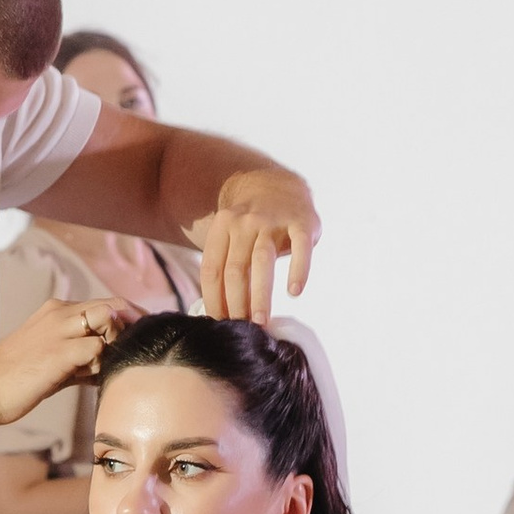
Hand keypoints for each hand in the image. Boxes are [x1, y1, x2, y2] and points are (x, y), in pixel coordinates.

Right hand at [0, 294, 132, 428]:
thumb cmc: (15, 380)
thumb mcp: (54, 361)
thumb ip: (82, 356)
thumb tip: (111, 363)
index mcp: (58, 311)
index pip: (107, 303)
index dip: (130, 319)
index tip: (144, 337)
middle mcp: (60, 313)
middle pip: (114, 306)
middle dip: (133, 327)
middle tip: (140, 351)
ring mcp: (58, 330)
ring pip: (108, 320)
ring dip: (115, 345)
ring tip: (105, 369)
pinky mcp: (57, 352)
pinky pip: (97, 349)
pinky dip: (102, 365)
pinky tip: (92, 380)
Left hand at [191, 165, 318, 321]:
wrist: (281, 185)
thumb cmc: (255, 225)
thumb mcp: (233, 235)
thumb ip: (226, 264)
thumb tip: (219, 312)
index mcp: (222, 227)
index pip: (212, 269)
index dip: (214, 299)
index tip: (219, 323)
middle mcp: (244, 222)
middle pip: (235, 269)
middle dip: (236, 303)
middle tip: (242, 329)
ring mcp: (273, 220)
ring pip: (262, 261)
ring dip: (260, 294)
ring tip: (261, 321)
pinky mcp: (301, 221)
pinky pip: (300, 248)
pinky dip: (298, 270)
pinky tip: (294, 292)